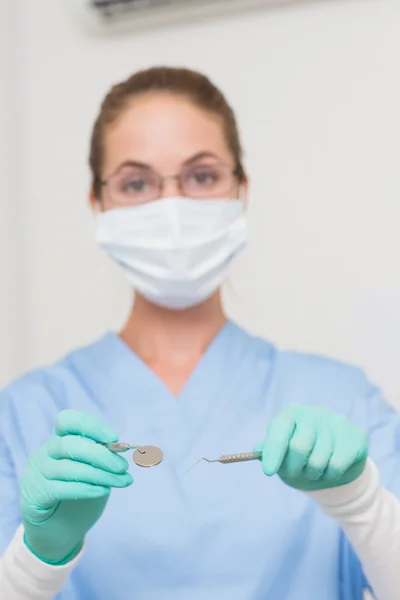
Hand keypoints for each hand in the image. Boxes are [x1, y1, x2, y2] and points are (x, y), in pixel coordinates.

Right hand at [20, 410, 132, 564]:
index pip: (67, 421)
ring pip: (68, 468)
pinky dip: (86, 489)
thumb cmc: (79, 493)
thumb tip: (120, 449)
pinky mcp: (34, 496)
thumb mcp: (94, 470)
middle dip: (101, 455)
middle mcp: (44, 453)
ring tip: (122, 481)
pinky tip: (103, 491)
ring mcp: (36, 474)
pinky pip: (61, 489)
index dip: (91, 426)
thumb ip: (102, 458)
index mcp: (58, 439)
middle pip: (69, 445)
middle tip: (123, 467)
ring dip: (100, 474)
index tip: (114, 438)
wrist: (59, 531)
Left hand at [255, 404, 367, 491]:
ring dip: (312, 473)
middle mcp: (313, 413)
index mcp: (292, 413)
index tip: (269, 471)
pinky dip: (329, 475)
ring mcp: (336, 422)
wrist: (338, 462)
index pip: (279, 430)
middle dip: (293, 468)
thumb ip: (269, 452)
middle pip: (298, 447)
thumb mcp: (283, 454)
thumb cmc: (303, 457)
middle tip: (295, 473)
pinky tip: (330, 470)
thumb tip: (258, 451)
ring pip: (318, 460)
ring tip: (313, 470)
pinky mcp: (354, 436)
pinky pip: (337, 465)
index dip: (273, 452)